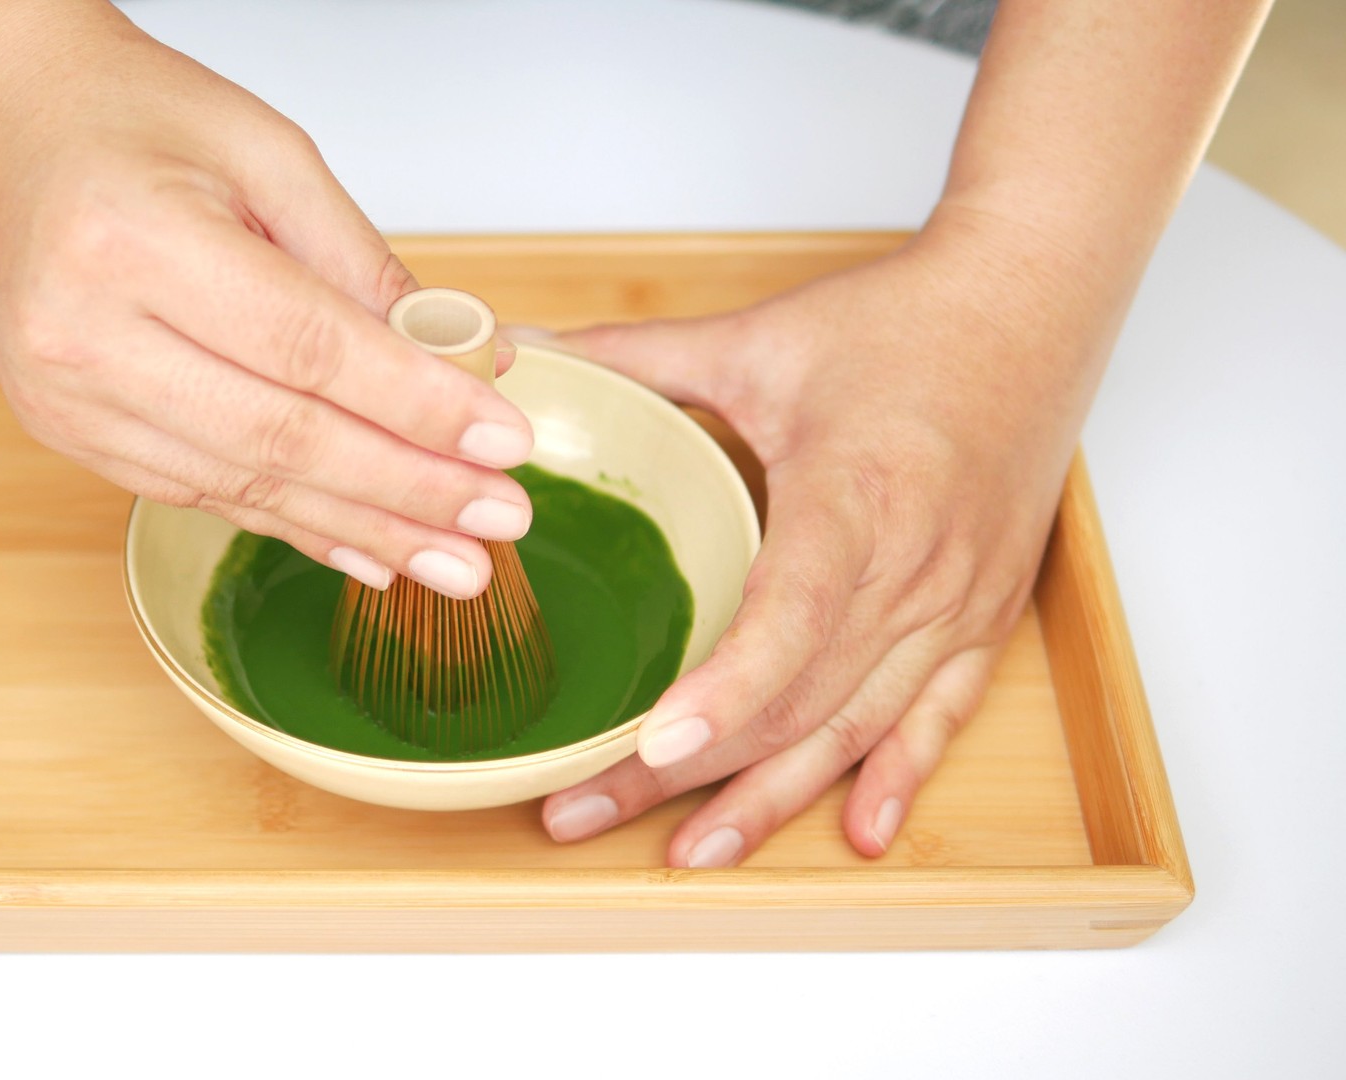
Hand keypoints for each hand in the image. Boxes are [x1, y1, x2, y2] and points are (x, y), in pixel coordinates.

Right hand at [0, 3, 533, 598]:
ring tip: (453, 560)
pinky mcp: (65, 430)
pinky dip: (292, 523)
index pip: (308, 349)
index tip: (504, 442)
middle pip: (279, 437)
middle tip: (499, 522)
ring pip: (243, 483)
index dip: (416, 406)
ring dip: (360, 528)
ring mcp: (63, 397)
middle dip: (405, 489)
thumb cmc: (125, 112)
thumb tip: (469, 361)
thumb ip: (363, 265)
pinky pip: (200, 491)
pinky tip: (363, 548)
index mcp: (128, 240)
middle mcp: (80, 332)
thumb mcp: (267, 151)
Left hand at [538, 214, 1113, 865]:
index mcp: (856, 495)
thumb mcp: (757, 338)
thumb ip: (633, 356)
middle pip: (798, 697)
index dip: (725, 690)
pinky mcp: (985, 612)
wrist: (1035, 301)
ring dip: (772, 797)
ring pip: (857, 725)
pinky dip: (896, 778)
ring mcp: (958, 600)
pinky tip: (856, 833)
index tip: (653, 747)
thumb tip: (518, 354)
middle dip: (689, 772)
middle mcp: (916, 564)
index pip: (789, 614)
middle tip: (584, 810)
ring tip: (690, 853)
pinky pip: (939, 716)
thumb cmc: (902, 321)